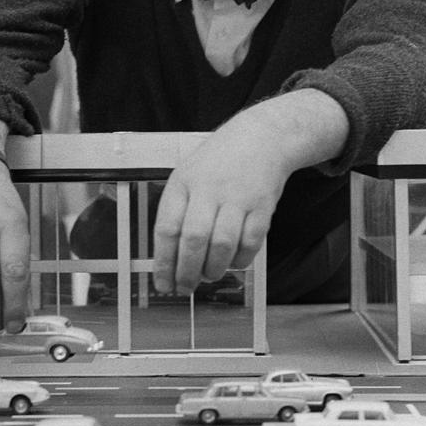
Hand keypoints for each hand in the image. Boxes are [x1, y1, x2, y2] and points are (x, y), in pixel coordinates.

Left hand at [152, 117, 288, 295]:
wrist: (261, 137)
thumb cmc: (218, 163)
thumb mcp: (188, 177)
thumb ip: (179, 213)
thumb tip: (170, 260)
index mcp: (183, 183)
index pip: (167, 228)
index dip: (163, 262)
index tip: (163, 283)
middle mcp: (208, 189)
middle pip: (193, 239)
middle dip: (187, 271)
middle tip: (185, 288)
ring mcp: (237, 196)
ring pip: (222, 244)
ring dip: (214, 268)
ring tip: (209, 275)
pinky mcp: (262, 205)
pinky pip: (250, 241)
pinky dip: (241, 259)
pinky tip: (233, 262)